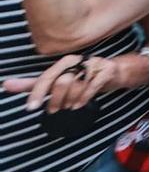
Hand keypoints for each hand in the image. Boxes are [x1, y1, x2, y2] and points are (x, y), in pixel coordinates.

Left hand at [2, 53, 135, 112]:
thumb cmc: (83, 78)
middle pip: (61, 82)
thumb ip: (33, 84)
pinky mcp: (107, 70)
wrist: (115, 72)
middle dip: (55, 100)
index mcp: (64, 61)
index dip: (37, 93)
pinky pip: (93, 86)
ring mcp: (94, 64)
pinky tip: (79, 105)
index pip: (46, 77)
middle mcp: (78, 60)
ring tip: (68, 108)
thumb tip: (5, 84)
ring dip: (70, 100)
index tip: (31, 108)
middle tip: (53, 111)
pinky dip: (84, 98)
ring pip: (77, 85)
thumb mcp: (58, 81)